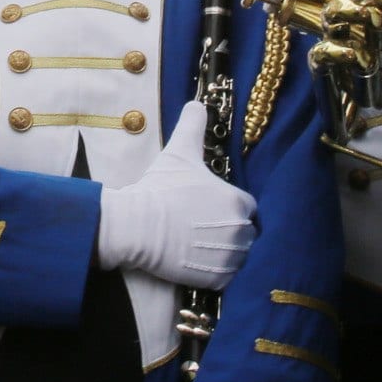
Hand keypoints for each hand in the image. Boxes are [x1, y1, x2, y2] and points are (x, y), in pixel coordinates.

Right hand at [95, 102, 253, 288]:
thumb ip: (193, 125)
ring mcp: (229, 256)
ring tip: (199, 246)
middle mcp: (240, 229)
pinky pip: (228, 276)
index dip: (227, 207)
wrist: (136, 226)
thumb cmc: (159, 188)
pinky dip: (216, 271)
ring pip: (238, 255)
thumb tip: (197, 103)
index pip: (246, 206)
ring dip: (224, 251)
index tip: (207, 209)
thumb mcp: (178, 152)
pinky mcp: (217, 278)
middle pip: (245, 232)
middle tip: (200, 228)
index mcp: (238, 200)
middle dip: (228, 230)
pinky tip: (197, 261)